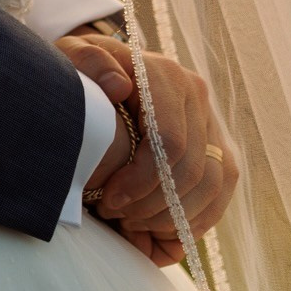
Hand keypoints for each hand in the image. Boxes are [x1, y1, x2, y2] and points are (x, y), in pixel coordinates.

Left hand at [68, 34, 239, 249]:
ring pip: (213, 185)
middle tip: (115, 215)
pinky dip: (194, 219)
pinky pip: (220, 193)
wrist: (97, 74)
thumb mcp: (71, 61)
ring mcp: (211, 122)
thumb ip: (89, 63)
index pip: (170, 141)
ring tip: (133, 223)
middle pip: (192, 169)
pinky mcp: (217, 147)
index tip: (109, 200)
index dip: (142, 180)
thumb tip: (119, 86)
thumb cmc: (81, 75)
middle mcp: (196, 96)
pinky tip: (160, 229)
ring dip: (173, 216)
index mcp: (164, 75)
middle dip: (152, 204)